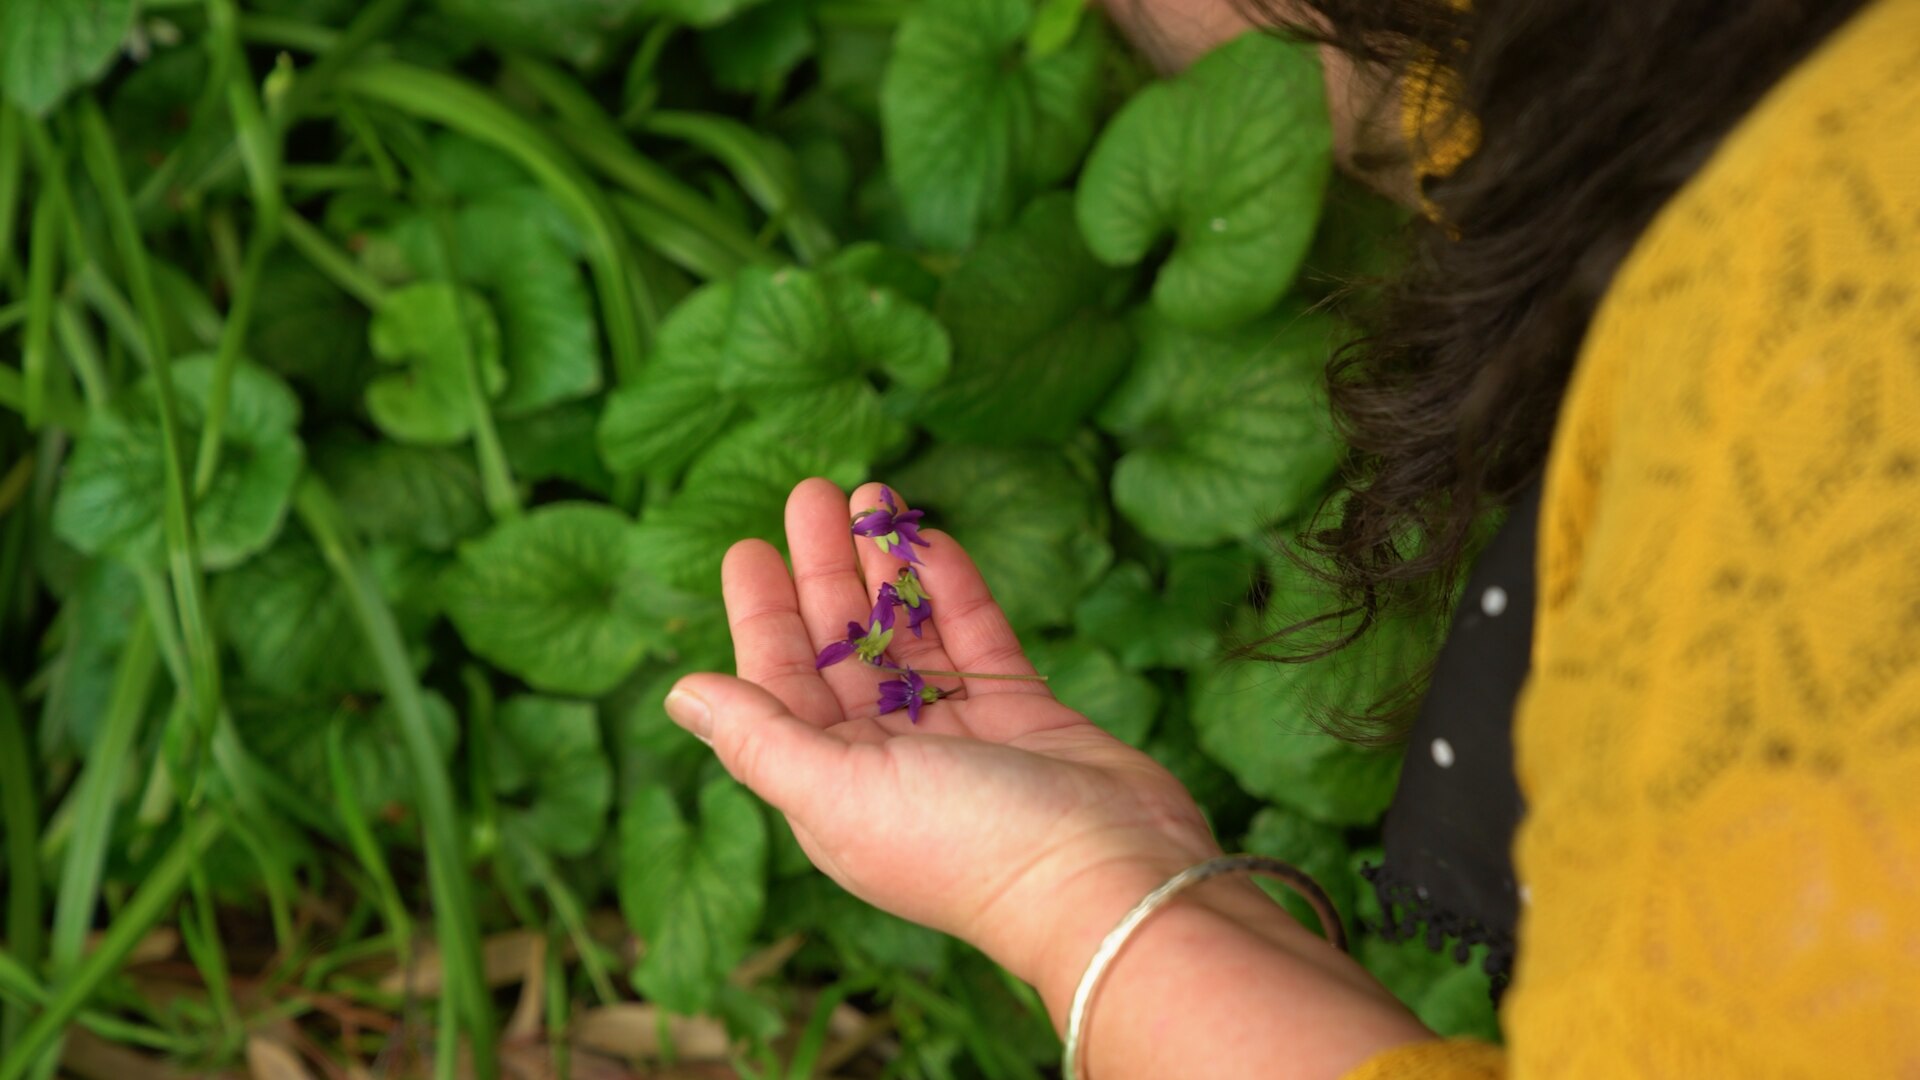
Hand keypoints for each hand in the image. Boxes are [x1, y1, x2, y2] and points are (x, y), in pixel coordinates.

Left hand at [663, 479, 1242, 999]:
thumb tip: (680, 692)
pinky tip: (928, 538)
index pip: (780, 686)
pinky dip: (949, 589)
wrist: (1106, 878)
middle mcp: (888, 761)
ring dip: (885, 567)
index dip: (763, 616)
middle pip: (841, 649)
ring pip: (908, 635)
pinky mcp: (1022, 715)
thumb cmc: (963, 844)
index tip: (750, 548)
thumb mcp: (840, 791)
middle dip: (823, 572)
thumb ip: (759, 738)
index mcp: (832, 786)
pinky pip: (974, 638)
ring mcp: (958, 736)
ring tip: (870, 492)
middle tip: (812, 493)